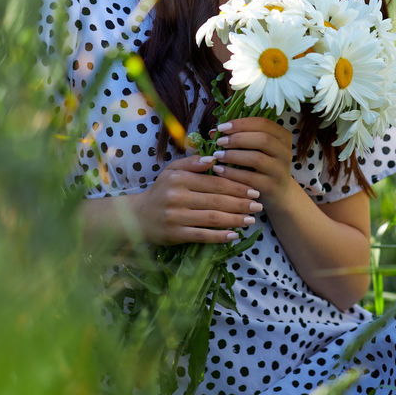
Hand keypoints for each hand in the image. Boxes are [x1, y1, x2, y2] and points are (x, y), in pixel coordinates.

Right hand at [129, 153, 263, 245]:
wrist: (137, 218)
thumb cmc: (160, 192)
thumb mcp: (172, 171)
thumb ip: (192, 162)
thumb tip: (214, 158)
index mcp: (180, 179)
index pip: (214, 182)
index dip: (236, 187)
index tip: (254, 190)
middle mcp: (177, 197)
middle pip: (216, 200)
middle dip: (241, 203)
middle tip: (258, 205)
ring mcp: (176, 217)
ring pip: (212, 218)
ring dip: (235, 219)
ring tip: (251, 220)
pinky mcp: (175, 235)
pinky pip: (202, 235)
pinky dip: (219, 236)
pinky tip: (234, 235)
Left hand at [211, 117, 294, 213]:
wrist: (278, 193)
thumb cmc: (262, 165)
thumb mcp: (256, 148)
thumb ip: (239, 137)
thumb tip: (213, 132)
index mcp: (283, 136)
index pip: (263, 123)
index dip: (241, 123)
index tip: (222, 127)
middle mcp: (285, 152)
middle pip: (263, 139)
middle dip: (238, 138)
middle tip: (220, 142)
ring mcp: (280, 170)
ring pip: (256, 158)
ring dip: (233, 155)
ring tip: (217, 155)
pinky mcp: (271, 186)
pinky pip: (250, 178)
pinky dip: (232, 173)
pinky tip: (219, 170)